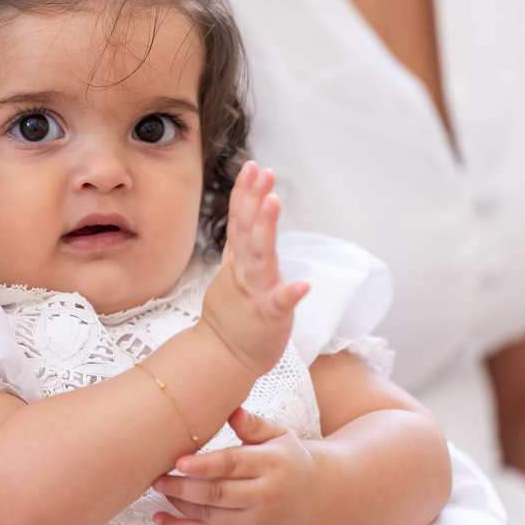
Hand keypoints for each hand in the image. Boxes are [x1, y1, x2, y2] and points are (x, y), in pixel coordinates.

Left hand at [152, 408, 315, 524]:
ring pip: (210, 516)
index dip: (204, 465)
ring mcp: (256, 521)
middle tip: (157, 478)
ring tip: (160, 489)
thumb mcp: (278, 435)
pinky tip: (161, 518)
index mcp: (272, 465)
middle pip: (217, 494)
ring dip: (179, 505)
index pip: (233, 465)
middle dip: (183, 487)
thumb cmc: (287, 461)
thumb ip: (254, 424)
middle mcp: (266, 496)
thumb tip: (234, 413)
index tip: (179, 461)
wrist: (312, 498)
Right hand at [197, 161, 308, 377]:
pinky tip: (303, 285)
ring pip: (260, 259)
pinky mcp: (269, 318)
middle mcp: (245, 273)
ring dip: (266, 230)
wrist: (222, 357)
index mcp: (239, 262)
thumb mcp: (233, 271)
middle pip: (248, 232)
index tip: (252, 167)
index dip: (246, 193)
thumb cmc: (233, 316)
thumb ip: (242, 242)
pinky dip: (290, 294)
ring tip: (274, 203)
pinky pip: (279, 305)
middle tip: (262, 174)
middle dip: (255, 201)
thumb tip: (251, 208)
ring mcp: (256, 294)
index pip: (240, 221)